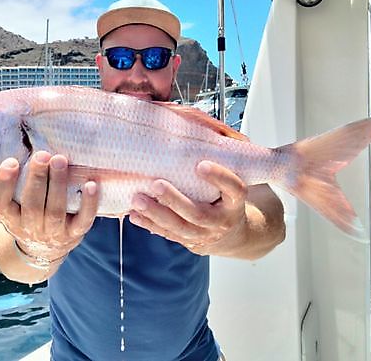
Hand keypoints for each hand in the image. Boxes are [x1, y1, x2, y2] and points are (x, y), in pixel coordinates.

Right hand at [0, 151, 98, 260]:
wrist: (43, 250)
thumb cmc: (28, 215)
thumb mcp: (14, 205)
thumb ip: (16, 183)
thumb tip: (24, 145)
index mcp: (10, 218)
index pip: (0, 204)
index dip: (3, 184)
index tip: (11, 162)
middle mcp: (29, 228)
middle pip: (31, 204)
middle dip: (37, 179)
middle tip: (42, 155)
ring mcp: (52, 233)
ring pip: (55, 211)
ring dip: (58, 185)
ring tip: (60, 160)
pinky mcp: (74, 234)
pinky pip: (83, 220)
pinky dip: (88, 203)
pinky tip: (91, 184)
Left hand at [129, 160, 247, 255]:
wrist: (231, 234)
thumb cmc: (226, 199)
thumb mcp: (232, 184)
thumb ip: (221, 164)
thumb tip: (202, 129)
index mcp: (235, 203)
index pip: (233, 189)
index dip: (219, 178)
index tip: (202, 164)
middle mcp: (221, 221)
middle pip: (198, 214)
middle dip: (175, 200)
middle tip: (156, 184)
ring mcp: (204, 234)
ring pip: (179, 227)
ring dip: (156, 213)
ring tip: (137, 200)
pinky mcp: (187, 241)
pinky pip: (167, 234)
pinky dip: (149, 224)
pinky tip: (134, 214)